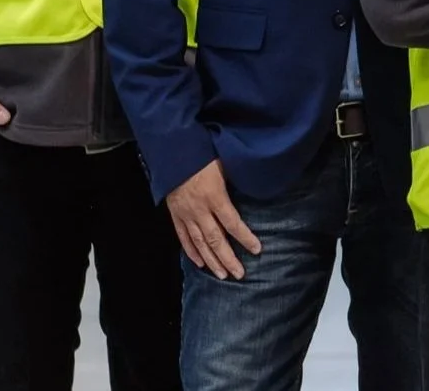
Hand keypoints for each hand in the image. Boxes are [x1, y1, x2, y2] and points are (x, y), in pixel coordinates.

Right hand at [165, 160, 262, 279]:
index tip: (257, 250)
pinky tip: (200, 263)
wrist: (172, 153)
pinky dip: (191, 251)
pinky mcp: (175, 215)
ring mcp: (185, 214)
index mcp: (214, 196)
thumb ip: (235, 182)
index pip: (233, 223)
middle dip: (228, 258)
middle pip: (215, 239)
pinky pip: (183, 237)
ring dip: (212, 260)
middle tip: (239, 274)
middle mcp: (200, 210)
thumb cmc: (202, 155)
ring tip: (222, 275)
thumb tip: (254, 188)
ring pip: (200, 243)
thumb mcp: (224, 165)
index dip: (245, 238)